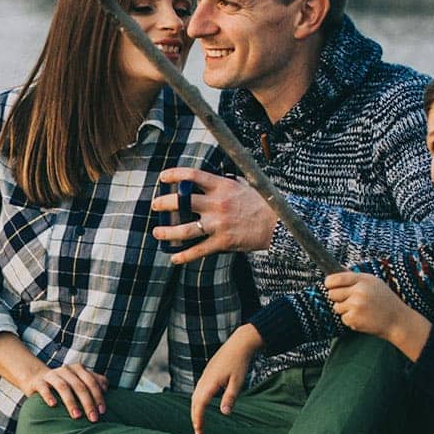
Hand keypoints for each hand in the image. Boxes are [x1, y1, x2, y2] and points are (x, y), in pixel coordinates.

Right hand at [23, 363, 108, 422]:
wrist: (36, 379)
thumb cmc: (64, 384)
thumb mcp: (80, 381)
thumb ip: (94, 382)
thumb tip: (105, 388)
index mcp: (78, 369)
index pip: (91, 381)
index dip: (98, 396)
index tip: (102, 411)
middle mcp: (65, 370)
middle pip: (79, 386)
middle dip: (87, 402)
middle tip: (93, 418)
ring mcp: (51, 375)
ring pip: (63, 387)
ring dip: (71, 402)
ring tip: (77, 416)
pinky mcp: (38, 382)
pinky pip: (44, 388)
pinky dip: (48, 396)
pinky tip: (53, 405)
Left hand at [150, 168, 276, 264]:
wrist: (278, 224)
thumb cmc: (262, 203)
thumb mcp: (244, 186)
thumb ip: (227, 182)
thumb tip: (214, 177)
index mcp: (222, 186)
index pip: (192, 176)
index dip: (174, 175)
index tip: (162, 178)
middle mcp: (217, 204)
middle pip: (182, 202)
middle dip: (163, 204)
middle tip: (155, 206)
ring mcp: (218, 224)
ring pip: (185, 230)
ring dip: (167, 232)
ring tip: (157, 232)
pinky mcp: (222, 242)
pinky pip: (198, 251)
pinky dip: (184, 256)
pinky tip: (173, 258)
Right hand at [191, 325, 260, 433]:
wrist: (238, 344)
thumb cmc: (239, 363)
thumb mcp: (237, 382)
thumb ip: (229, 398)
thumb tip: (224, 414)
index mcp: (209, 383)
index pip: (200, 405)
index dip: (198, 419)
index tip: (199, 432)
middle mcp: (203, 380)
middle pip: (194, 402)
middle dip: (195, 417)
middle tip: (198, 431)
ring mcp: (204, 376)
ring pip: (195, 396)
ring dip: (195, 409)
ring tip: (199, 421)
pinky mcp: (207, 374)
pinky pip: (198, 390)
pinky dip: (198, 401)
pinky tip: (203, 405)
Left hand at [323, 271, 421, 342]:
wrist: (398, 321)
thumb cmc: (385, 300)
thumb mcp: (374, 283)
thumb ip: (355, 277)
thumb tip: (336, 269)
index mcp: (363, 280)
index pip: (335, 278)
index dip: (329, 283)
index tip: (330, 286)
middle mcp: (359, 291)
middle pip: (332, 293)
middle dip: (338, 298)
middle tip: (352, 301)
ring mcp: (356, 305)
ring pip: (336, 307)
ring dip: (345, 310)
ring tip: (362, 310)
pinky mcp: (354, 319)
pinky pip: (343, 318)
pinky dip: (351, 320)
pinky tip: (364, 318)